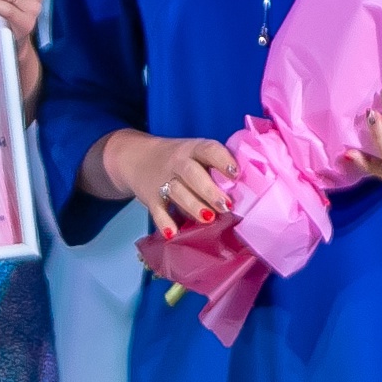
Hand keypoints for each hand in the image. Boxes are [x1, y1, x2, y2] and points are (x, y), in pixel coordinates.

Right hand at [100, 131, 238, 239]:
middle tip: (226, 206)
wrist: (135, 157)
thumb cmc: (179, 160)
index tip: (236, 173)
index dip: (222, 160)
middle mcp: (177, 162)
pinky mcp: (151, 198)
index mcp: (193, 149)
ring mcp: (162, 180)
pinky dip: (164, 222)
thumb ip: (214, 167)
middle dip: (209, 190)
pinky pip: (157, 211)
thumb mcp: (194, 154)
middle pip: (192, 173)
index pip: (208, 149)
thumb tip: (246, 192)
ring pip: (177, 191)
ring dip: (193, 206)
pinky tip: (173, 232)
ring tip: (208, 218)